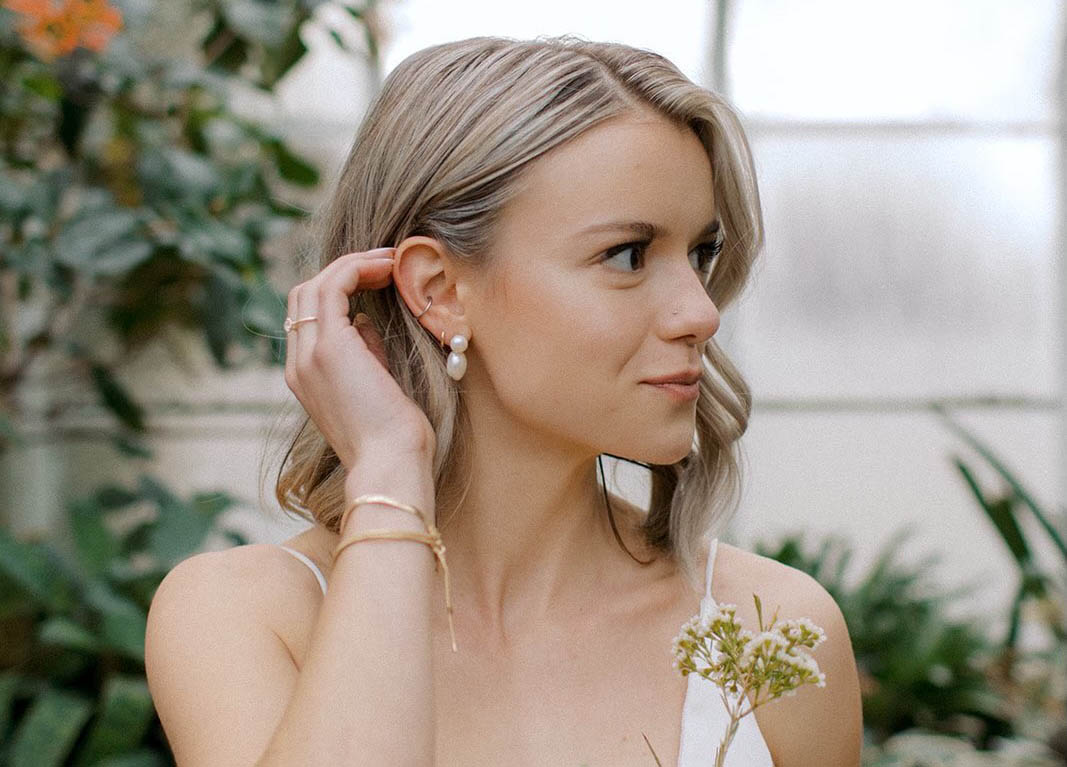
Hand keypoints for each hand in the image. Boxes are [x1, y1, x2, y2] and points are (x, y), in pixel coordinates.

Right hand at [284, 247, 435, 469]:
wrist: (390, 465)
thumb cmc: (393, 437)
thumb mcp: (375, 386)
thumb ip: (365, 353)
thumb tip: (364, 321)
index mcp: (306, 376)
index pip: (308, 316)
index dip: (339, 290)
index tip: (377, 280)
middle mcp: (299, 364)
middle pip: (304, 295)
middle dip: (343, 271)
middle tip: (384, 264)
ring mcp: (309, 355)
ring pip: (315, 286)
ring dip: (353, 264)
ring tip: (389, 261)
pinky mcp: (330, 348)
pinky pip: (334, 286)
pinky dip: (358, 269)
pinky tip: (387, 269)